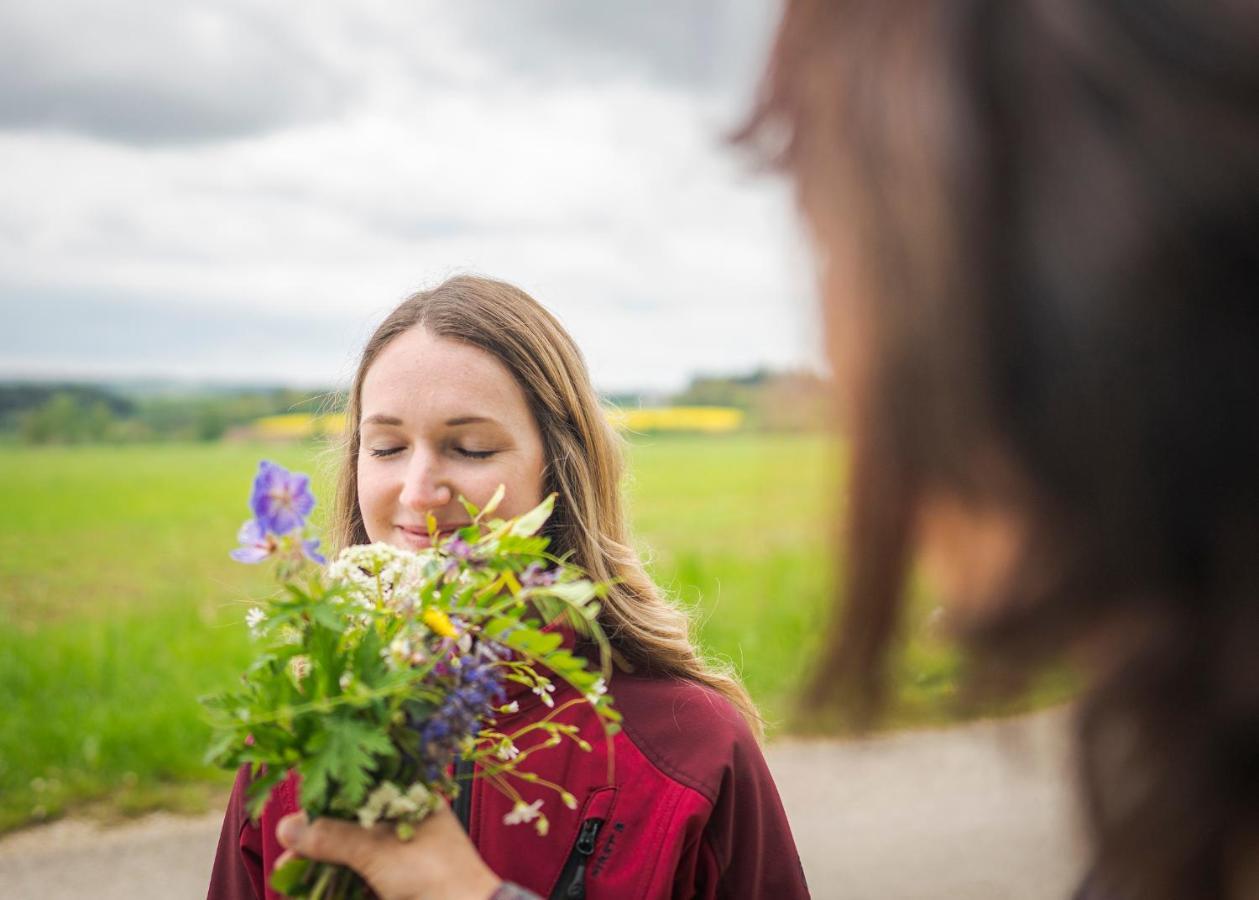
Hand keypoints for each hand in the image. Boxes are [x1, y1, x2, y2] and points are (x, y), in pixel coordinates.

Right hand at [275, 804, 501, 899]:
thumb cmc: (434, 874)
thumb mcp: (378, 850)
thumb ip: (332, 837)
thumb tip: (287, 827)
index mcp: (415, 798)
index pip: (366, 783)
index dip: (330, 794)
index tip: (297, 805)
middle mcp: (407, 821)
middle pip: (353, 821)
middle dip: (317, 835)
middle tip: (287, 849)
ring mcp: (400, 854)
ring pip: (351, 851)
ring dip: (320, 862)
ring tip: (287, 875)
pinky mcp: (393, 882)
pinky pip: (355, 877)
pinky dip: (332, 882)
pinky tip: (308, 889)